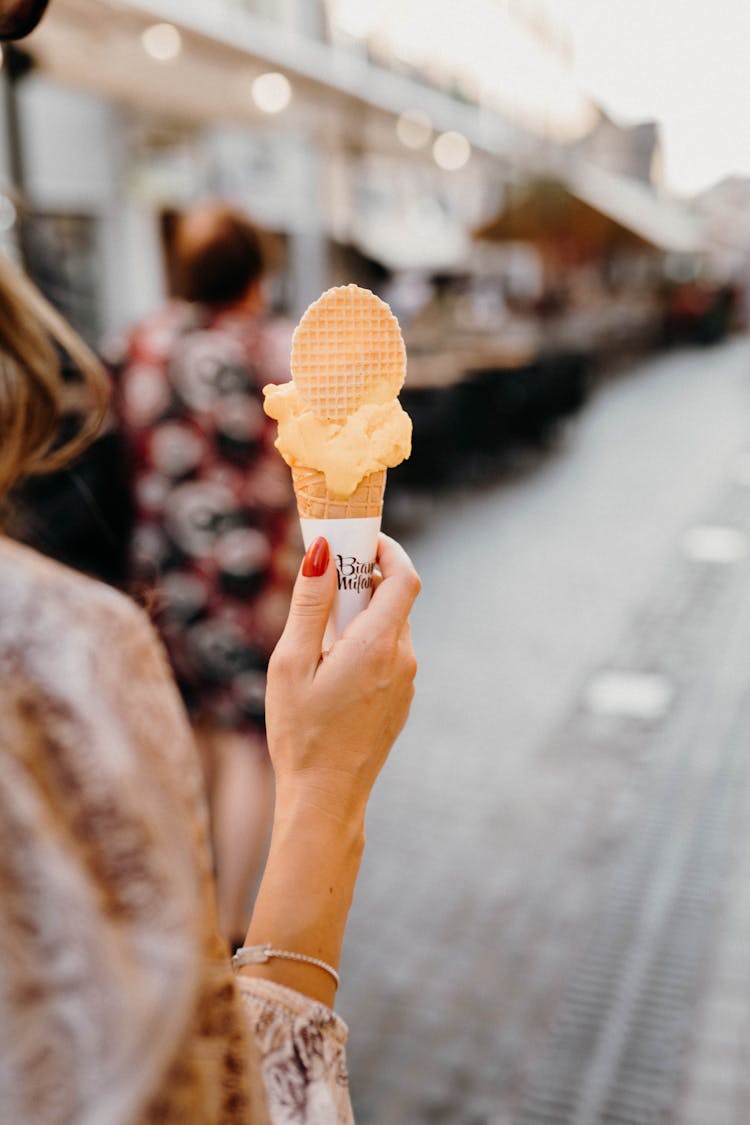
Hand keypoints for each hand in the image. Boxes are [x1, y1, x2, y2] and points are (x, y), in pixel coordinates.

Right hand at [266, 533, 419, 819]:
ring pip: (389, 630)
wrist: (325, 798)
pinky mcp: (400, 702)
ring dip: (360, 619)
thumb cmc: (301, 732)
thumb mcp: (292, 662)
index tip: (358, 541)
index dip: (387, 550)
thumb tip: (323, 552)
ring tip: (317, 643)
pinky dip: (364, 646)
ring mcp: (406, 683)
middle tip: (321, 590)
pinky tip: (330, 673)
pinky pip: (388, 657)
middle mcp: (403, 660)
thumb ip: (310, 605)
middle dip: (361, 585)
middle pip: (394, 601)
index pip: (405, 577)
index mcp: (379, 645)